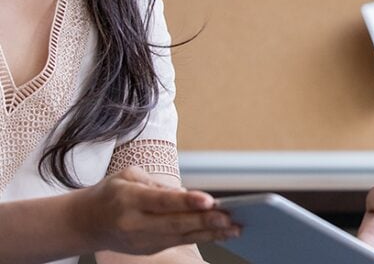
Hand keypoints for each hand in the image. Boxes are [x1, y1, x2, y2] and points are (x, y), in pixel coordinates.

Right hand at [73, 166, 238, 253]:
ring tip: (235, 227)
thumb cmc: (110, 194)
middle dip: (205, 220)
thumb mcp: (128, 176)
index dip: (187, 201)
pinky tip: (223, 232)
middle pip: (175, 223)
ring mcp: (142, 240)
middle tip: (229, 216)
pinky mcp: (150, 249)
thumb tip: (187, 194)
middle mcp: (135, 223)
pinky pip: (180, 242)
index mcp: (128, 200)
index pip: (162, 201)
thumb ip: (157, 183)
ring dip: (211, 232)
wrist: (85, 223)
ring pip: (182, 236)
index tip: (209, 199)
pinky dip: (203, 237)